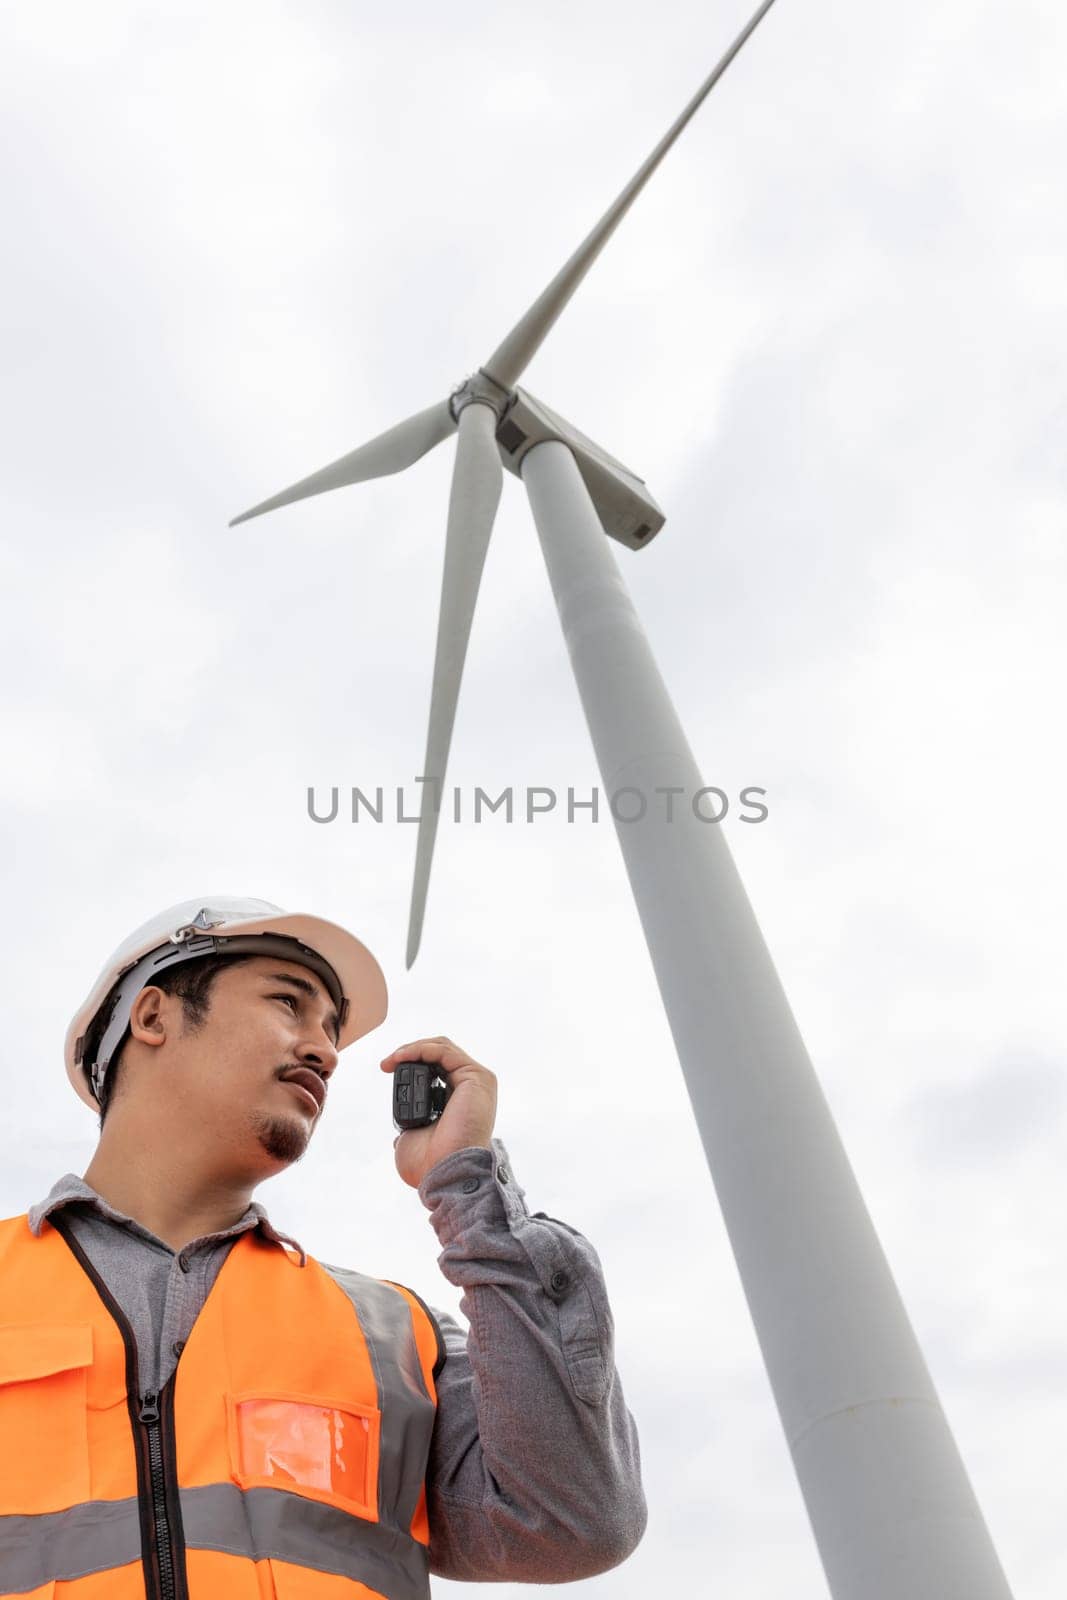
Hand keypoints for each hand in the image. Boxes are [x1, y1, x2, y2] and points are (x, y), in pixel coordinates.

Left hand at [380, 1036, 497, 1188]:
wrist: (445, 1174)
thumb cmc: (431, 1164)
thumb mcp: (413, 1140)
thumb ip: (412, 1130)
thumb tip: (401, 1135)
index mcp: (458, 1103)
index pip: (437, 1069)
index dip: (412, 1064)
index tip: (388, 1070)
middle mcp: (470, 1091)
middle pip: (440, 1055)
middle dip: (411, 1053)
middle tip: (387, 1063)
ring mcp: (476, 1082)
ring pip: (443, 1048)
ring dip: (413, 1048)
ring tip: (392, 1059)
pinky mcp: (477, 1077)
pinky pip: (445, 1051)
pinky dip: (421, 1049)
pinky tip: (402, 1057)